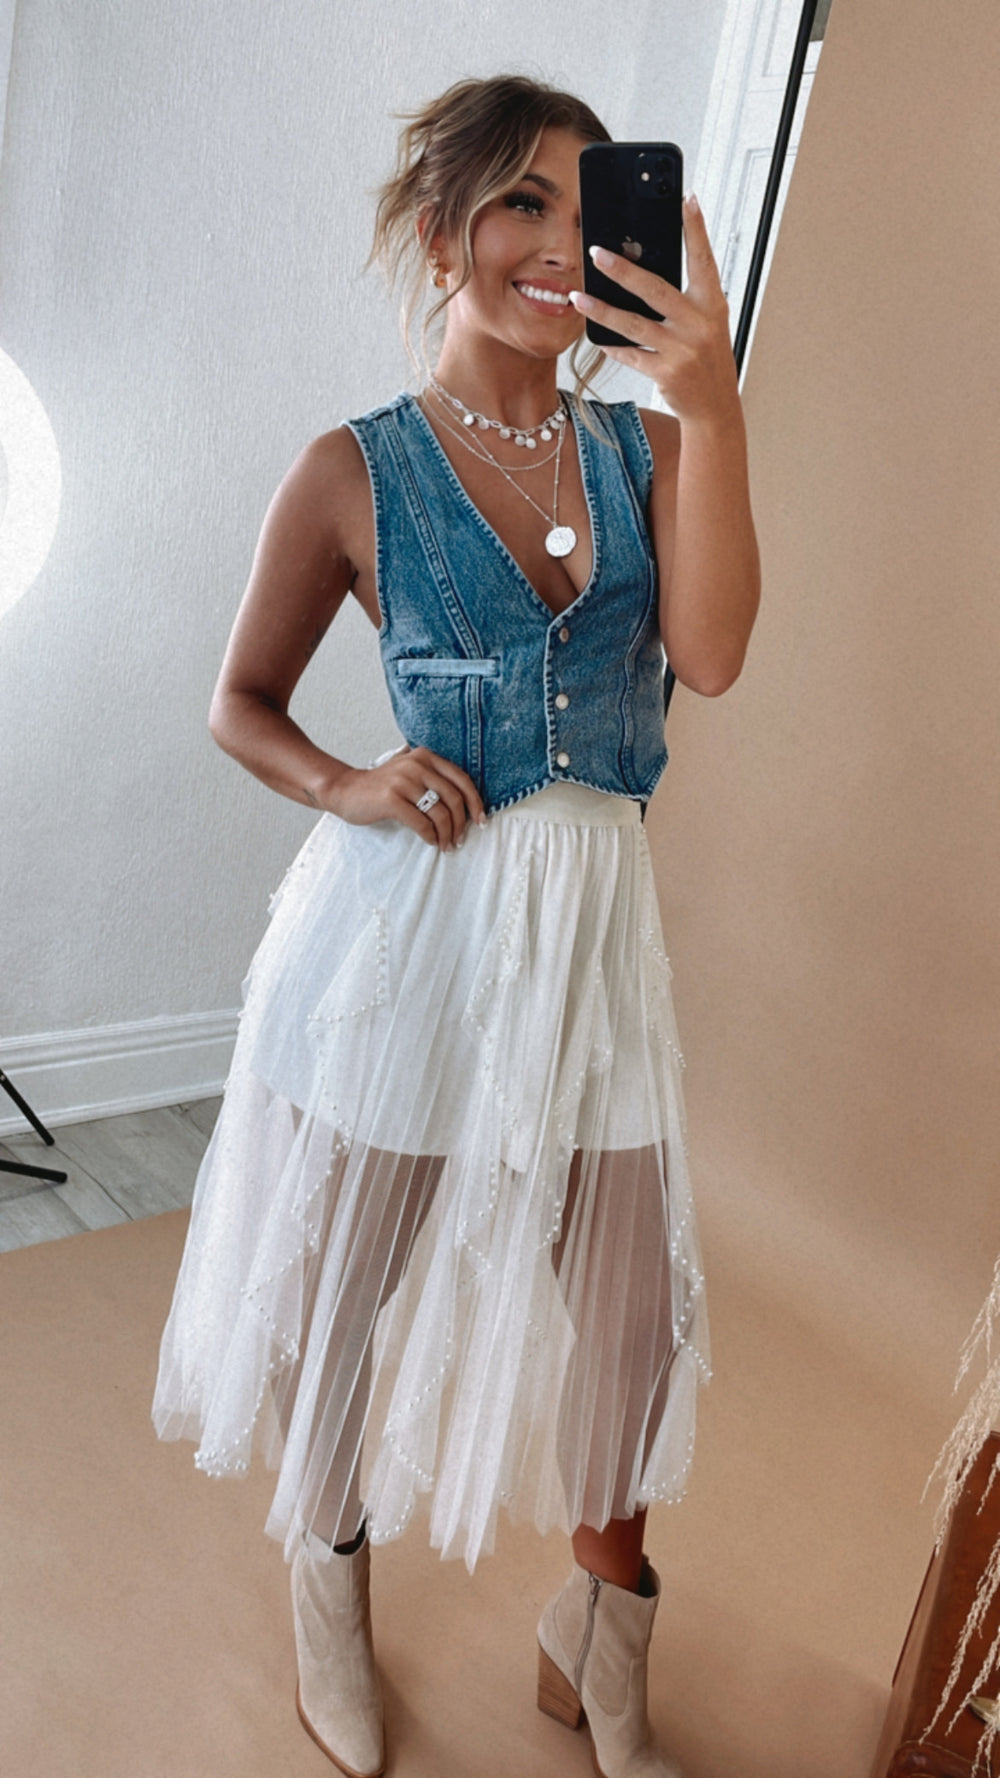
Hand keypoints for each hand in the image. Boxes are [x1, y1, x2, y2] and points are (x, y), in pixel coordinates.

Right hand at [331, 745, 486, 849]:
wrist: (346, 790)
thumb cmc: (382, 787)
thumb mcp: (409, 771)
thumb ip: (433, 777)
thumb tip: (468, 802)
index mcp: (426, 756)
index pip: (462, 779)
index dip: (475, 802)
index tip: (481, 821)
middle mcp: (416, 765)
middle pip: (454, 798)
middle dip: (461, 824)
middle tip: (459, 840)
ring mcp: (403, 781)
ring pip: (440, 813)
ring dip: (447, 834)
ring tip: (446, 845)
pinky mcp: (391, 799)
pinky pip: (422, 823)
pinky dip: (430, 836)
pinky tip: (431, 841)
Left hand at [569, 196, 738, 427]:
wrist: (714, 406)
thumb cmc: (706, 357)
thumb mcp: (706, 322)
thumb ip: (684, 298)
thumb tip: (646, 266)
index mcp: (712, 305)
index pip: (703, 260)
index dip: (696, 230)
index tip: (686, 199)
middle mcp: (699, 325)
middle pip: (655, 289)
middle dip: (622, 270)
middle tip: (596, 252)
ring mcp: (682, 350)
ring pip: (632, 324)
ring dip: (600, 309)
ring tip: (577, 295)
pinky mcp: (665, 373)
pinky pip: (630, 354)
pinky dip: (612, 344)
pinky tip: (595, 335)